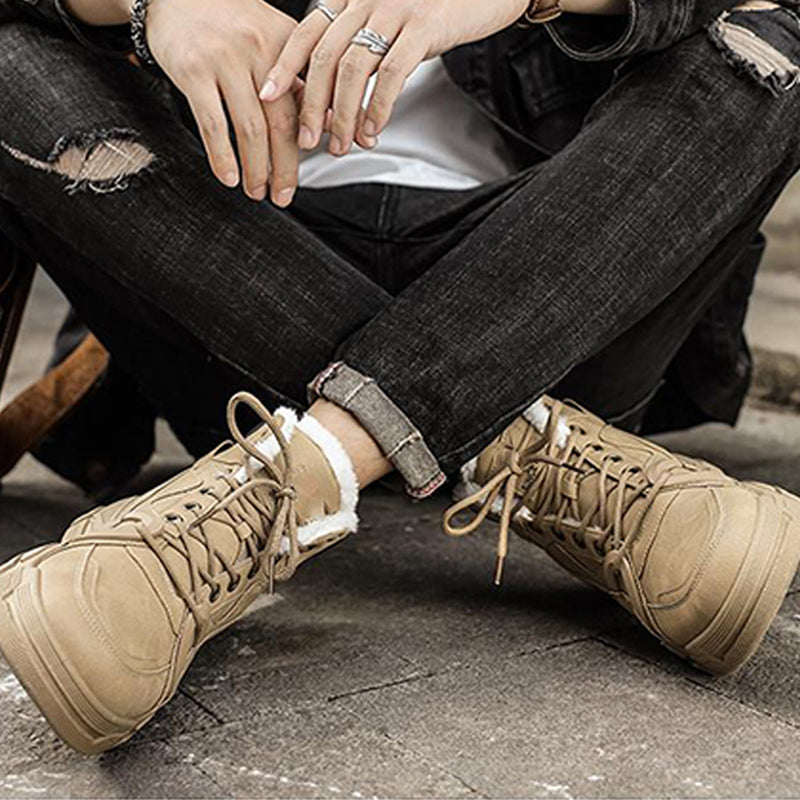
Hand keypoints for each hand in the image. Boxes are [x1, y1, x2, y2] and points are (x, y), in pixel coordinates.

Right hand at [146, 0, 300, 204]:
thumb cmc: (229, 21)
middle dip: (286, 168)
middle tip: (284, 196)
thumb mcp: (273, 39)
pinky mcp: (193, 71)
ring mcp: (225, 60)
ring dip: (256, 169)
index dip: (314, 142)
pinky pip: (212, 124)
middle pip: (282, 124)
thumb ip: (299, 78)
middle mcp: (259, 50)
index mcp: (287, 45)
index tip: (314, 170)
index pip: (308, 103)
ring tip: (257, 192)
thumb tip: (328, 122)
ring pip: (250, 129)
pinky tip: (229, 177)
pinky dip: (222, 157)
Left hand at [259, 0, 527, 154]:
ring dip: (343, 115)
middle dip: (311, 105)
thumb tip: (336, 99)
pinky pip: (391, 73)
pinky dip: (378, 107)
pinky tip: (373, 130)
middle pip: (325, 56)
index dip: (285, 66)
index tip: (267, 96)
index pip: (307, 31)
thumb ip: (362, 46)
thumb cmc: (438, 6)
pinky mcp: (425, 25)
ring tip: (341, 146)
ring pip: (354, 69)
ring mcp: (396, 10)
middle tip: (306, 140)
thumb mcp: (390, 21)